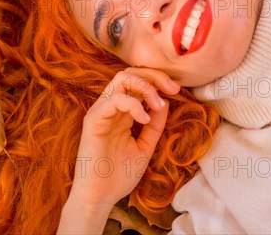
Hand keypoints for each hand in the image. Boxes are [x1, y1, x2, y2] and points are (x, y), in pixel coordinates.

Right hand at [58, 67, 179, 233]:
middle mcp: (110, 107)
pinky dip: (135, 104)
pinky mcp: (94, 119)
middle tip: (173, 88)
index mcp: (121, 112)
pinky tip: (145, 120)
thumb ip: (155, 125)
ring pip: (121, 78)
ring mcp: (101, 111)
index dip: (158, 80)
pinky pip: (115, 99)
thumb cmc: (119, 175)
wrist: (100, 197)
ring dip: (145, 86)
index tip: (176, 90)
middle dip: (154, 75)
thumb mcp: (145, 147)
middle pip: (130, 72)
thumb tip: (165, 102)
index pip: (137, 81)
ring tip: (159, 104)